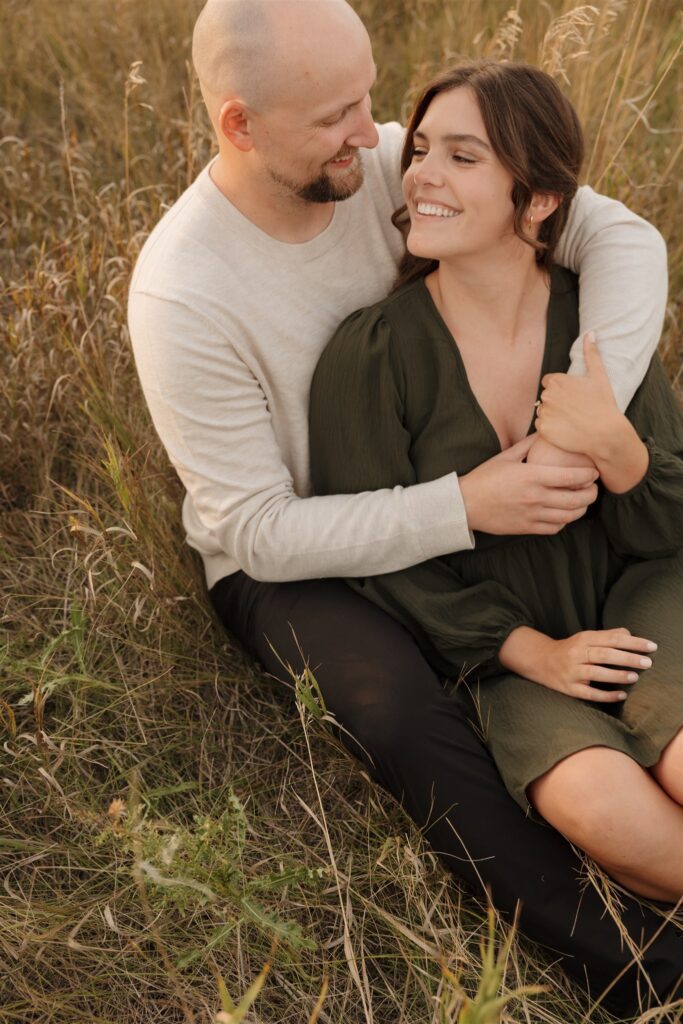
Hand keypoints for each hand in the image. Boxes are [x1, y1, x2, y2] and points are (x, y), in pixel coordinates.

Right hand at [460, 434, 598, 535]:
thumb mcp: (505, 456)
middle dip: (591, 494)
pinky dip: (564, 522)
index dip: (589, 475)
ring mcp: (532, 515)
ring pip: (569, 516)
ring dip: (581, 509)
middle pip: (576, 499)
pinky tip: (563, 514)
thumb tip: (545, 431)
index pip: (572, 476)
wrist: (465, 504)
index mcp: (532, 476)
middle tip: (594, 488)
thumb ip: (528, 445)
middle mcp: (535, 497)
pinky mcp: (527, 528)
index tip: (594, 472)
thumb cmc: (484, 478)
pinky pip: (554, 528)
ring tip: (583, 502)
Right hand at [499, 625, 656, 702]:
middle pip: (604, 654)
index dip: (633, 642)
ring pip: (595, 673)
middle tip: (648, 662)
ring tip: (635, 677)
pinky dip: (606, 695)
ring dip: (616, 675)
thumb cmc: (571, 649)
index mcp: (583, 639)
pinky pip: (589, 693)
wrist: (540, 661)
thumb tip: (630, 634)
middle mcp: (576, 653)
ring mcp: (571, 672)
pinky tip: (622, 695)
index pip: (612, 638)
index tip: (651, 646)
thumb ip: (608, 635)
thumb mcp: (586, 637)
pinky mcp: (568, 688)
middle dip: (627, 658)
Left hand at [534, 333, 621, 456]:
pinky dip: (550, 429)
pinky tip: (565, 430)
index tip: (573, 398)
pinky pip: (540, 426)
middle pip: (546, 397)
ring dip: (552, 415)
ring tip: (571, 420)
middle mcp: (547, 395)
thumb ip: (591, 353)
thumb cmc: (603, 403)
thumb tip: (591, 333)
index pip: (549, 382)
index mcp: (557, 380)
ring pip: (543, 411)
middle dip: (556, 402)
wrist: (605, 433)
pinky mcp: (543, 429)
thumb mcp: (599, 376)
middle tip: (574, 410)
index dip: (561, 390)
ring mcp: (544, 412)